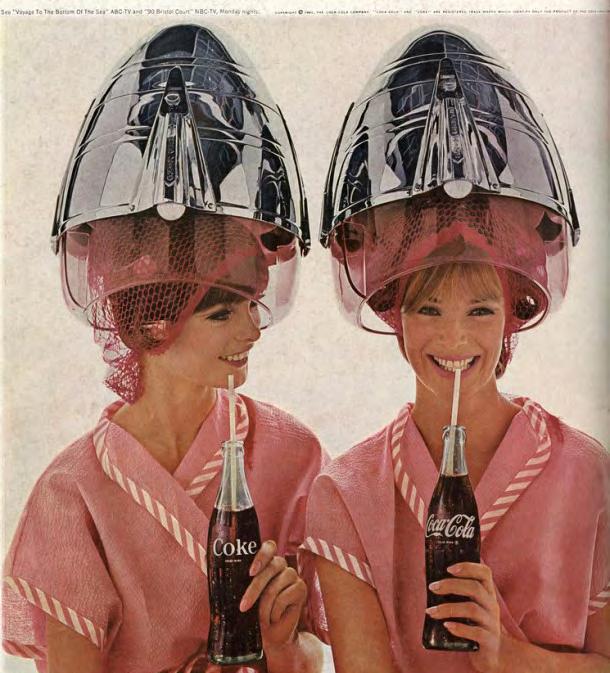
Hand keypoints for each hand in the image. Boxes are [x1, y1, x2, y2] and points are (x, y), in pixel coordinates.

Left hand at [239, 540, 306, 656]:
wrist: (271, 637)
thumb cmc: (252, 614)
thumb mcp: (240, 595)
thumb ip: (231, 579)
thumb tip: (208, 563)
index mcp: (267, 561)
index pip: (269, 547)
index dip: (261, 555)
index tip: (250, 572)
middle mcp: (281, 565)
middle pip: (271, 567)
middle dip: (255, 589)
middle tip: (243, 606)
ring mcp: (293, 575)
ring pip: (276, 585)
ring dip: (265, 605)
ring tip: (260, 618)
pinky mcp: (301, 588)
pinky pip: (286, 596)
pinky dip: (275, 611)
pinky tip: (273, 618)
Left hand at [426, 562, 503, 672]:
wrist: (494, 653)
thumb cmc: (474, 623)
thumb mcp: (468, 604)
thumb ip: (453, 589)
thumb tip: (425, 571)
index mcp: (487, 592)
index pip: (484, 572)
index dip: (468, 567)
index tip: (448, 568)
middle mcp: (492, 605)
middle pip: (475, 588)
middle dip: (451, 585)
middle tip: (432, 587)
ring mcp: (492, 623)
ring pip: (472, 609)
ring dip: (448, 608)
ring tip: (431, 611)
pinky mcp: (489, 640)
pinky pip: (476, 632)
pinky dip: (460, 628)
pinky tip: (447, 626)